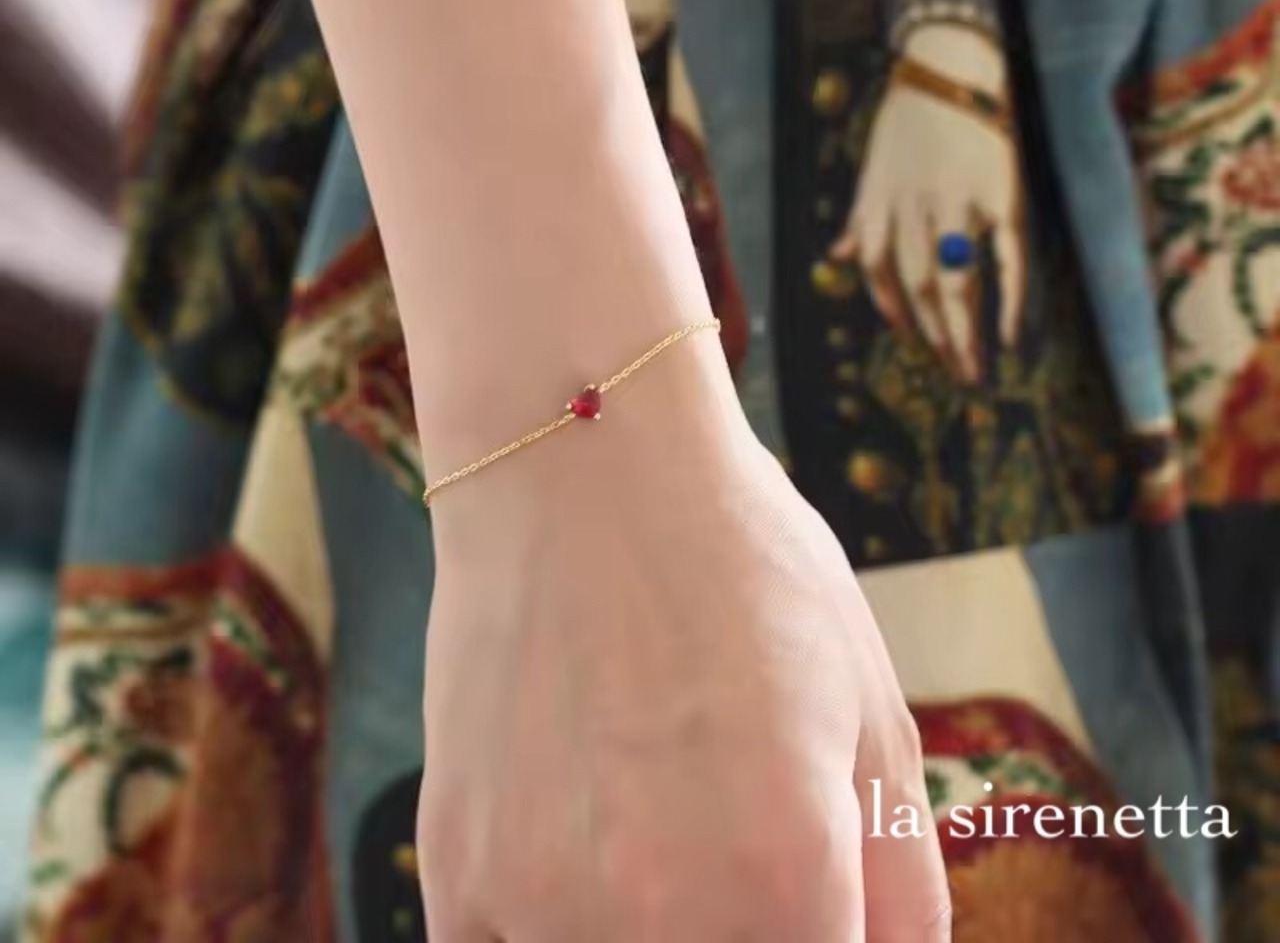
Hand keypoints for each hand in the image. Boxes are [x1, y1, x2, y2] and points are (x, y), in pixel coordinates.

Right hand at [418, 378, 949, 941]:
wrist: (582, 465)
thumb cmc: (741, 565)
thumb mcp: (869, 705)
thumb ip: (903, 884)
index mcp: (790, 878)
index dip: (812, 922)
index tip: (789, 875)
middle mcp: (666, 914)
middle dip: (733, 913)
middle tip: (709, 806)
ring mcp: (544, 900)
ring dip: (634, 916)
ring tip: (633, 797)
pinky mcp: (456, 872)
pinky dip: (545, 912)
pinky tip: (563, 813)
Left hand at [830, 81, 1023, 383]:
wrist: (952, 61)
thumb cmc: (910, 115)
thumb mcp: (872, 165)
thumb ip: (861, 215)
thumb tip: (841, 255)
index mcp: (879, 203)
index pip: (879, 270)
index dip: (894, 308)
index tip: (912, 338)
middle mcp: (912, 208)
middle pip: (917, 284)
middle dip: (932, 333)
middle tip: (951, 371)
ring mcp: (957, 202)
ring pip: (954, 280)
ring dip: (960, 329)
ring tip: (971, 366)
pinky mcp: (1001, 194)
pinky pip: (1005, 258)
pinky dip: (1007, 300)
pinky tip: (1006, 334)